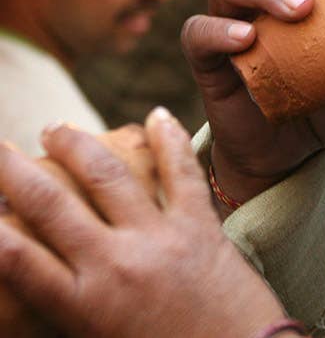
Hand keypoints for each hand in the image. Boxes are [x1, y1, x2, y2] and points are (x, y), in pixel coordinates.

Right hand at [0, 110, 288, 337]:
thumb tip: (49, 285)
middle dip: (13, 171)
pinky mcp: (201, 226)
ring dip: (78, 146)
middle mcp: (115, 266)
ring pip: (109, 177)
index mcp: (84, 307)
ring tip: (55, 129)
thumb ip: (72, 314)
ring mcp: (159, 240)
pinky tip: (156, 114)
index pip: (16, 260)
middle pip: (51, 206)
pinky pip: (183, 173)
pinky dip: (170, 139)